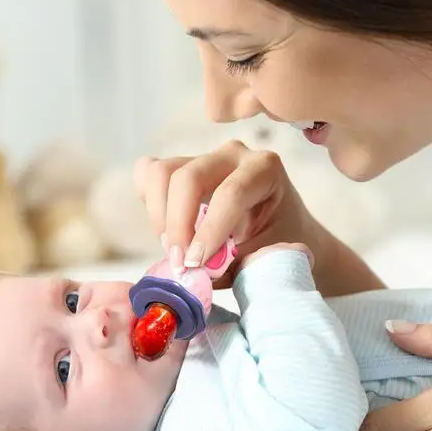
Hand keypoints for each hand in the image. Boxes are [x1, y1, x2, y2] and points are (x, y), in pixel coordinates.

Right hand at [135, 140, 318, 286]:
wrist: (283, 227)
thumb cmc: (280, 241)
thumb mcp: (269, 255)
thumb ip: (237, 264)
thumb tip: (198, 275)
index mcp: (265, 169)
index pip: (229, 194)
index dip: (209, 231)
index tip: (195, 264)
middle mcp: (233, 155)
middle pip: (188, 178)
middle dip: (178, 225)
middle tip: (181, 264)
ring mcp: (204, 157)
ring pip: (161, 172)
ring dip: (159, 216)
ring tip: (173, 249)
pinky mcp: (181, 166)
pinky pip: (149, 173)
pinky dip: (148, 201)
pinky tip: (165, 227)